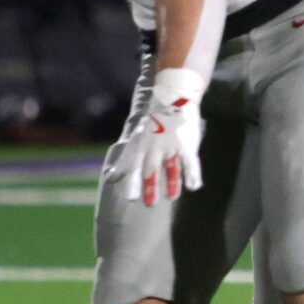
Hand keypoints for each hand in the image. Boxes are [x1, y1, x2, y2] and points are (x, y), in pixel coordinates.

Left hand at [120, 67, 205, 207]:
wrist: (173, 98)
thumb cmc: (152, 124)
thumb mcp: (135, 139)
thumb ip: (126, 160)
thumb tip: (109, 177)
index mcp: (139, 144)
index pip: (133, 166)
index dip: (132, 182)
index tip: (130, 198)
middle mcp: (153, 144)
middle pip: (150, 168)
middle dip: (149, 187)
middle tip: (148, 204)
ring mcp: (170, 144)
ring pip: (170, 166)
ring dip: (171, 183)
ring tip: (171, 197)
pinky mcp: (186, 143)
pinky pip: (189, 161)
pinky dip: (191, 174)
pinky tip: (193, 187)